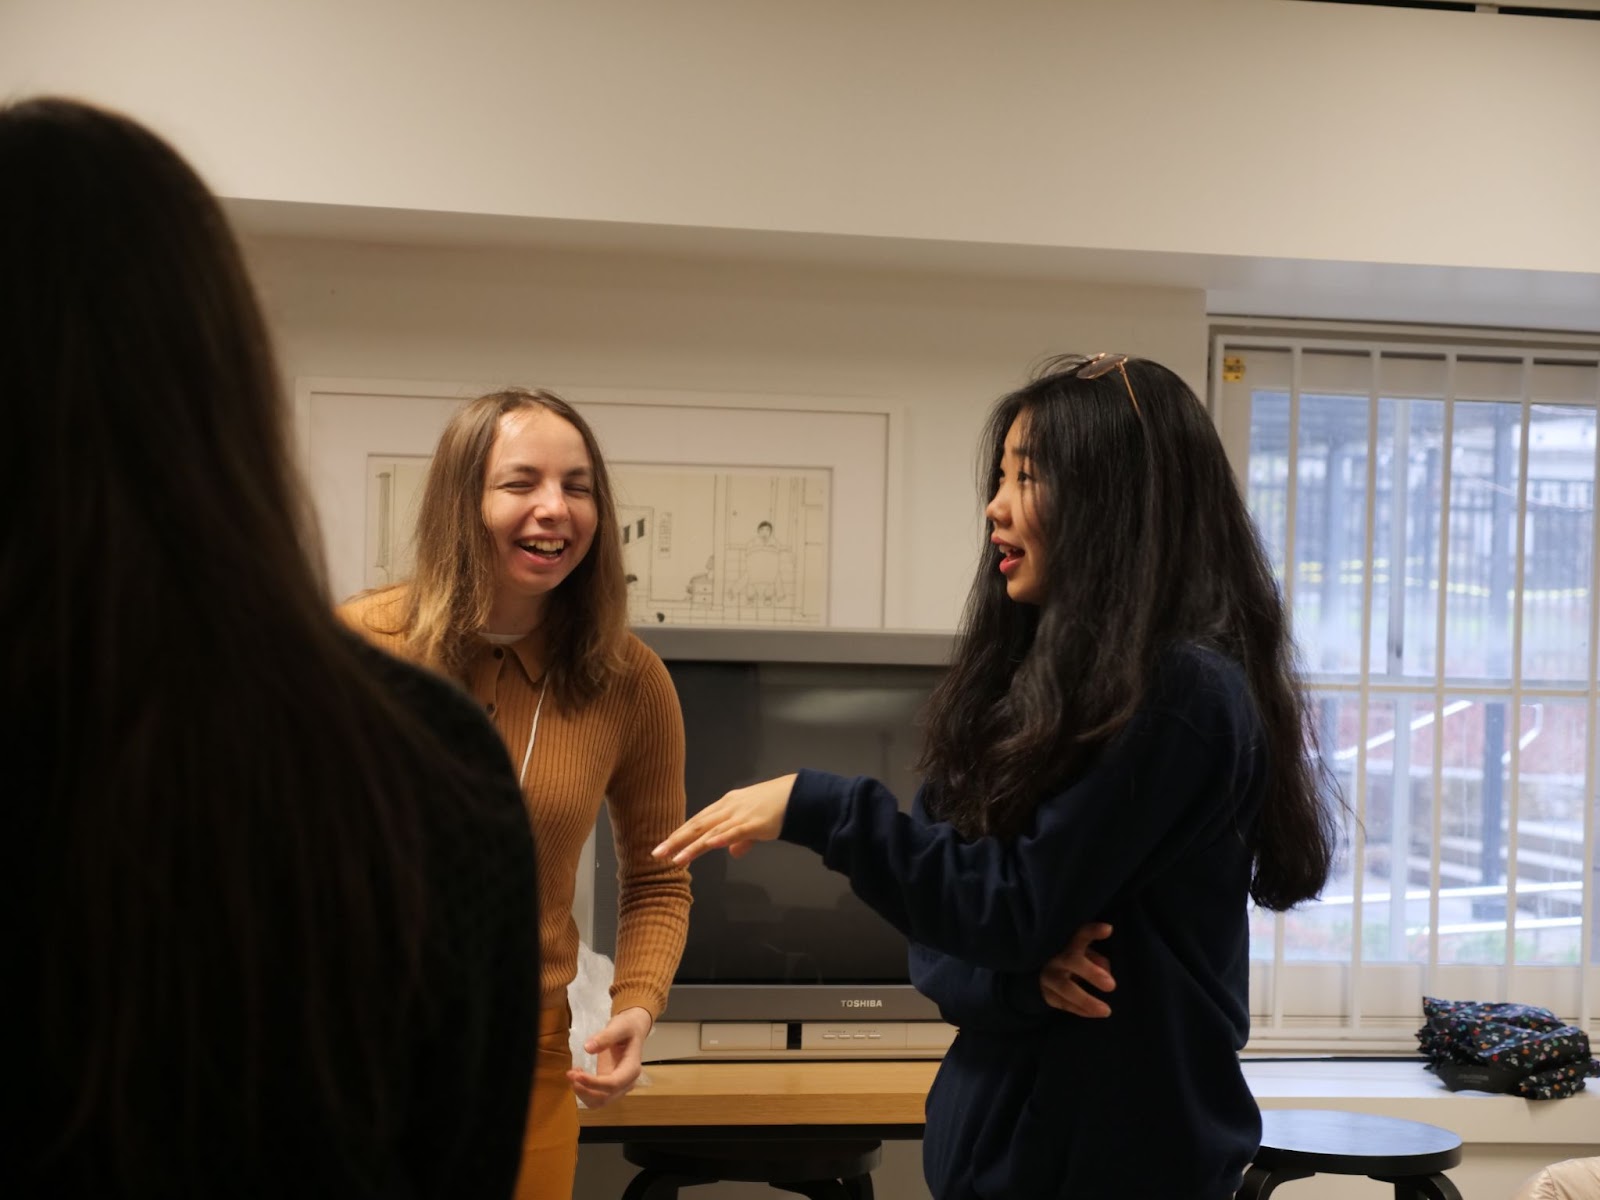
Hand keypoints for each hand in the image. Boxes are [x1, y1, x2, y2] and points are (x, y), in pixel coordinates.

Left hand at [567, 1006, 651, 1107]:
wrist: (633, 1031)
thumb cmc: (628, 1027)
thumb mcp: (619, 1026)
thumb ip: (606, 1037)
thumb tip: (587, 1048)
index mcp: (632, 1069)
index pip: (613, 1084)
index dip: (594, 1083)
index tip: (576, 1075)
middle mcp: (627, 1083)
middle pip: (605, 1097)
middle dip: (585, 1090)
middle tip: (570, 1073)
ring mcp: (619, 1087)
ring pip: (599, 1102)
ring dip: (582, 1093)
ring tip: (572, 1074)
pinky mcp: (609, 1087)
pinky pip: (596, 1097)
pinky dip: (584, 1091)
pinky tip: (578, 1075)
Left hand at [651, 774, 796, 864]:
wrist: (797, 794)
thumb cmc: (775, 807)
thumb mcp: (753, 823)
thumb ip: (741, 838)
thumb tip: (733, 852)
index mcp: (725, 806)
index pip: (697, 821)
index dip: (679, 835)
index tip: (664, 847)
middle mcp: (728, 808)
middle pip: (697, 825)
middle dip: (675, 840)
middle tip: (657, 854)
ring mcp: (740, 815)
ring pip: (710, 831)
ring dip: (691, 846)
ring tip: (675, 859)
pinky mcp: (754, 822)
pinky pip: (733, 832)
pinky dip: (719, 839)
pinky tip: (708, 846)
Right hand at [1040, 922, 1115, 1017]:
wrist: (1043, 975)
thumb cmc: (1074, 962)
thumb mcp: (1085, 955)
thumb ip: (1097, 960)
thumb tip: (1106, 974)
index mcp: (1068, 944)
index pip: (1080, 934)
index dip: (1093, 931)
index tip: (1108, 929)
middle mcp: (1056, 958)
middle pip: (1072, 961)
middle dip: (1092, 973)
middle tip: (1111, 985)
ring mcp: (1048, 977)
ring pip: (1065, 988)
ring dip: (1086, 1000)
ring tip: (1106, 1010)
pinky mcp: (1047, 994)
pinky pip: (1065, 1004)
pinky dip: (1081, 1010)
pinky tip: (1095, 1013)